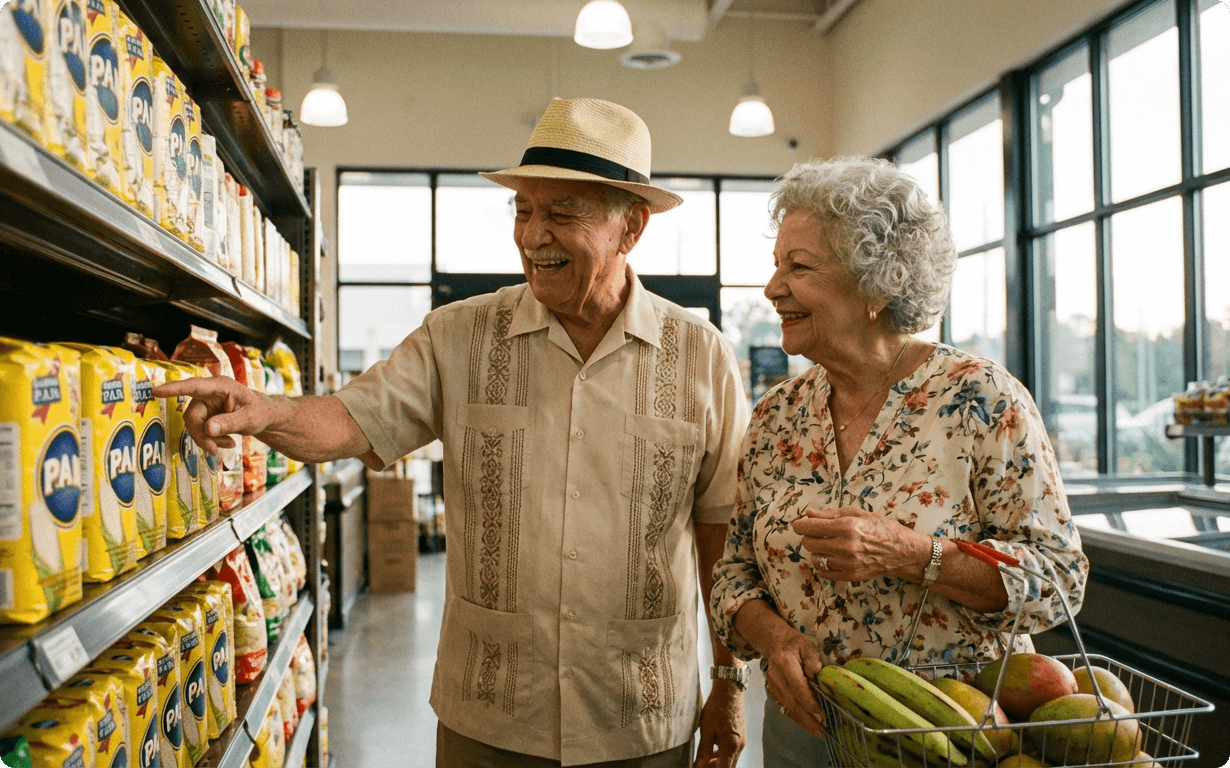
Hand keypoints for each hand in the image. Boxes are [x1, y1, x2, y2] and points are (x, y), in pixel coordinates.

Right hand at [153, 376, 277, 455]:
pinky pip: (200, 431)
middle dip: (201, 435)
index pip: (194, 386)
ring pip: (194, 426)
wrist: (263, 416)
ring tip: (230, 444)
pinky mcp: (205, 416)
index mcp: (220, 386)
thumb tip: (208, 428)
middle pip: (192, 416)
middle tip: (215, 450)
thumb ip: (230, 423)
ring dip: (209, 440)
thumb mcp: (250, 419)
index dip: (174, 389)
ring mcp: (206, 405)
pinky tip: (228, 443)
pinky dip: (211, 440)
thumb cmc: (259, 411)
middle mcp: (209, 393)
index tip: (156, 391)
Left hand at [693, 680, 745, 767]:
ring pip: (730, 760)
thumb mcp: (706, 730)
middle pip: (728, 767)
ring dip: (718, 763)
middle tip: (701, 766)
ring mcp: (742, 741)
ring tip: (704, 760)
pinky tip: (712, 751)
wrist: (729, 690)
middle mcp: (740, 746)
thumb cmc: (716, 708)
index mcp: (731, 746)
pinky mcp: (741, 736)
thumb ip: (704, 752)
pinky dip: (723, 755)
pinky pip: (732, 752)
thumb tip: (698, 767)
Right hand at [764, 632, 825, 739]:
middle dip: (809, 720)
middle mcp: (776, 678)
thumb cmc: (794, 644)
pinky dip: (799, 720)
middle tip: (825, 732)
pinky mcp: (774, 694)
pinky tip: (811, 726)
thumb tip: (817, 673)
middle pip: (793, 703)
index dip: (809, 702)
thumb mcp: (806, 645)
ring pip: (789, 709)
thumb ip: (812, 658)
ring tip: (821, 733)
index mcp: (784, 663)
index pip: (797, 686)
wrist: (773, 643)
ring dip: (805, 723)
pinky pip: (787, 709)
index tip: (821, 714)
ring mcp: (773, 687)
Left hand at [792, 506, 928, 582]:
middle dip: (810, 537)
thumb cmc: (881, 528)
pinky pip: (824, 572)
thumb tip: (808, 513)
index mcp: (846, 526)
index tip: (799, 525)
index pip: (809, 527)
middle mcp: (845, 546)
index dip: (800, 525)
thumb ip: (829, 514)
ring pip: (815, 559)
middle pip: (809, 543)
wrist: (902, 551)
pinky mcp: (850, 576)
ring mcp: (848, 563)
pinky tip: (833, 557)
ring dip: (818, 552)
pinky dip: (824, 564)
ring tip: (829, 546)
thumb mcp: (857, 513)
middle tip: (819, 534)